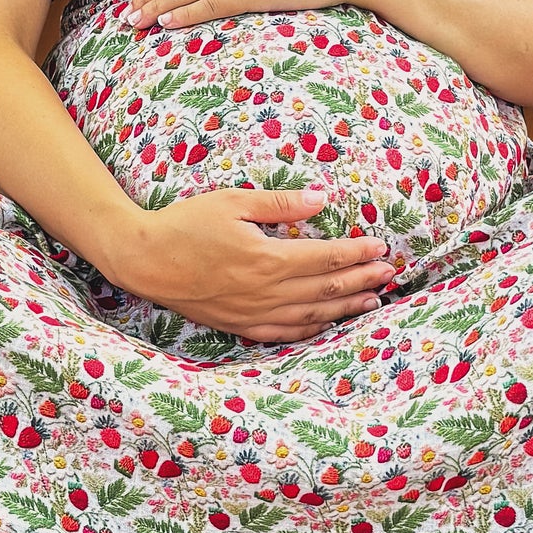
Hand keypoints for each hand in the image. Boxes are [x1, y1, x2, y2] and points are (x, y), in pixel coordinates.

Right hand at [107, 185, 393, 343]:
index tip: (380, 248)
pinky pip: (286, 332)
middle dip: (361, 280)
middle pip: (327, 288)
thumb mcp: (233, 201)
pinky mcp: (240, 325)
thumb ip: (281, 203)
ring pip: (312, 315)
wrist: (144, 260)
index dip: (357, 253)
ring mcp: (254, 313)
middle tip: (387, 274)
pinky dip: (313, 328)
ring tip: (371, 300)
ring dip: (345, 308)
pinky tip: (327, 322)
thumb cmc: (185, 224)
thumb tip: (322, 200)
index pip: (326, 257)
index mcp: (267, 258)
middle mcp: (266, 291)